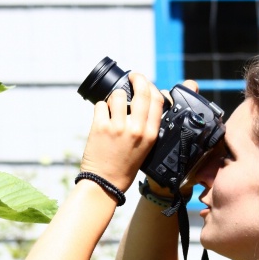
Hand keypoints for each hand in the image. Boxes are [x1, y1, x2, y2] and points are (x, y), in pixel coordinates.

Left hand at [79, 73, 164, 192]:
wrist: (105, 183)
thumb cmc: (125, 166)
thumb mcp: (145, 148)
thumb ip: (146, 127)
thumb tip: (142, 103)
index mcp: (151, 134)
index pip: (158, 101)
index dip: (151, 86)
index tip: (145, 82)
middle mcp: (137, 129)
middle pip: (141, 91)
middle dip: (137, 78)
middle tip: (132, 76)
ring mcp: (118, 127)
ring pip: (118, 95)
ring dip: (114, 97)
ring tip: (112, 107)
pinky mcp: (100, 127)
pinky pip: (101, 105)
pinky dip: (100, 108)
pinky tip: (102, 117)